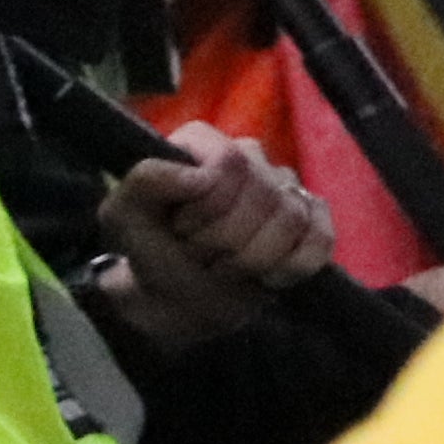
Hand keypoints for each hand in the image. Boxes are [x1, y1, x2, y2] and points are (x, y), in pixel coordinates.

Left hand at [99, 130, 334, 344]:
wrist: (177, 299)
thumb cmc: (151, 251)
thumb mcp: (123, 217)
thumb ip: (146, 182)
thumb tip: (203, 177)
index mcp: (202, 144)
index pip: (230, 163)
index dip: (207, 206)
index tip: (181, 229)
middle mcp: (248, 157)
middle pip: (263, 193)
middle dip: (224, 240)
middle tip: (199, 253)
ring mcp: (285, 188)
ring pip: (292, 218)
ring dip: (251, 259)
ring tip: (223, 266)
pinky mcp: (313, 220)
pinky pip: (320, 239)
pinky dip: (290, 268)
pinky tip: (264, 277)